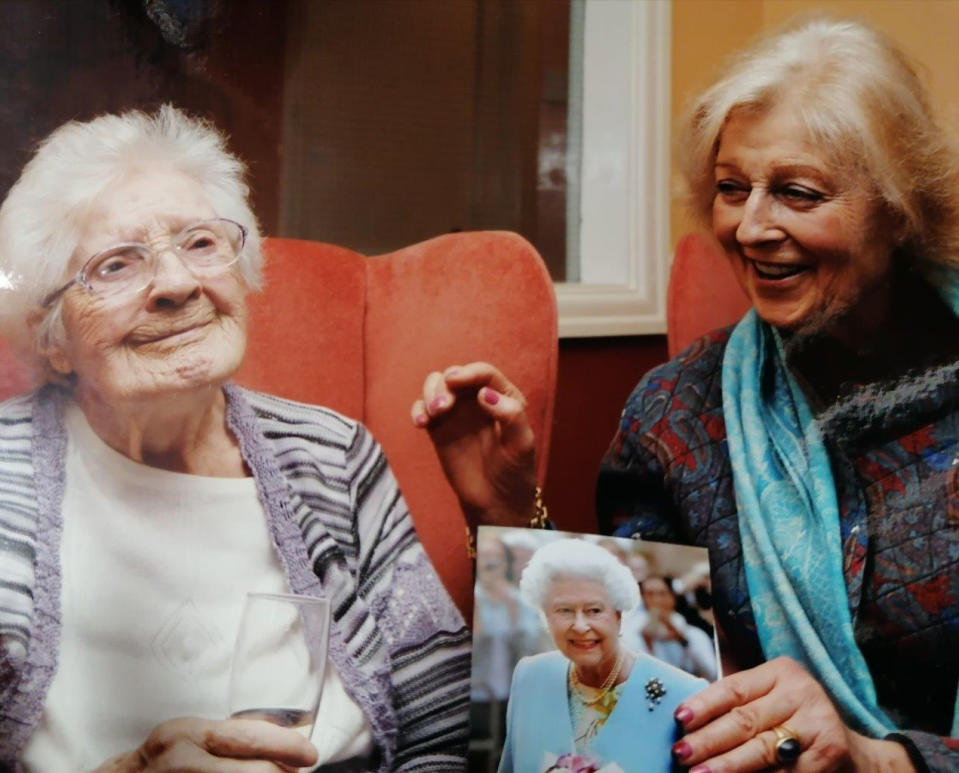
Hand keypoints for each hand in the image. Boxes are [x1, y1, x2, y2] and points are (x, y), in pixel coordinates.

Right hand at [93, 717, 318, 771]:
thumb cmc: (161, 763)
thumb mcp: (190, 739)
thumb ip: (231, 738)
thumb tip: (286, 744)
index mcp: (190, 735)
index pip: (250, 737)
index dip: (287, 747)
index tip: (310, 754)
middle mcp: (184, 762)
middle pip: (256, 772)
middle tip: (296, 772)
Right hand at [411, 362, 535, 526]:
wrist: (496, 500)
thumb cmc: (515, 471)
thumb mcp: (521, 444)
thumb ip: (510, 415)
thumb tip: (484, 393)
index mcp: (503, 397)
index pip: (484, 374)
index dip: (469, 373)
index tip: (455, 382)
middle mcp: (478, 399)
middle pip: (455, 375)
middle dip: (444, 385)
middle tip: (442, 408)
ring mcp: (457, 412)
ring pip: (436, 386)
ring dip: (429, 393)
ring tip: (433, 415)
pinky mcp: (439, 428)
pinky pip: (423, 408)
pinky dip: (417, 409)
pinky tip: (420, 422)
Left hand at [670, 657, 915, 771]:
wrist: (852, 754)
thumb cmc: (793, 725)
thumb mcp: (769, 704)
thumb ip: (736, 708)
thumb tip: (687, 725)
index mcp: (779, 672)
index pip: (734, 688)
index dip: (704, 704)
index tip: (679, 718)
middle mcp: (800, 691)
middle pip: (745, 720)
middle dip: (708, 740)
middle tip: (681, 754)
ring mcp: (818, 721)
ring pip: (763, 748)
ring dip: (728, 765)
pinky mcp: (830, 751)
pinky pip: (785, 772)